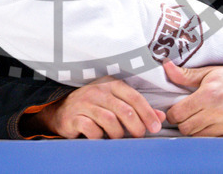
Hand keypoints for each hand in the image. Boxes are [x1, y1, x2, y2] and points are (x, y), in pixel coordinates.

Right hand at [27, 76, 165, 138]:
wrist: (61, 111)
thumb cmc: (93, 107)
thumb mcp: (115, 103)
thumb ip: (138, 109)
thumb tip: (160, 117)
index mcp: (110, 84)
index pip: (134, 97)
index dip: (147, 113)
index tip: (155, 127)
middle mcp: (97, 91)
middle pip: (124, 110)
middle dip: (136, 126)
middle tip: (140, 136)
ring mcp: (84, 103)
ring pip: (109, 120)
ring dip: (118, 133)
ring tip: (118, 138)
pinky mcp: (73, 116)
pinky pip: (92, 129)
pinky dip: (99, 136)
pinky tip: (100, 137)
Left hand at [163, 62, 222, 136]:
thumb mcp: (211, 72)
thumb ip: (186, 74)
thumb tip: (166, 67)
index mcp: (208, 95)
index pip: (178, 114)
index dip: (173, 114)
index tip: (177, 111)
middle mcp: (217, 112)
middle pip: (186, 129)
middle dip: (183, 123)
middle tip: (188, 116)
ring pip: (198, 138)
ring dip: (196, 131)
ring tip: (200, 121)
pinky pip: (215, 142)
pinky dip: (210, 137)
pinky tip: (213, 127)